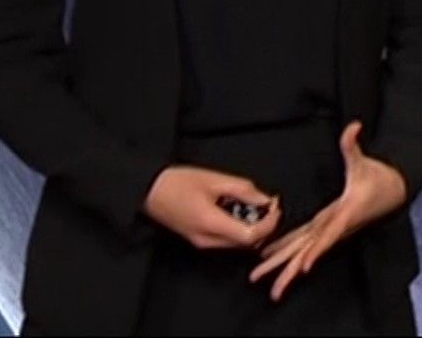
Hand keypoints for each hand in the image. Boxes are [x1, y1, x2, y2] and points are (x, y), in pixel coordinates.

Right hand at [142, 165, 281, 249]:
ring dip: (251, 226)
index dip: (269, 223)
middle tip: (267, 203)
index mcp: (211, 224)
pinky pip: (226, 239)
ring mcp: (201, 242)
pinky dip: (238, 227)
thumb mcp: (215, 179)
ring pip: (237, 242)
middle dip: (263, 224)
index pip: (251, 236)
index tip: (274, 207)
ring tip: (251, 203)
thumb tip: (265, 199)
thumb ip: (243, 190)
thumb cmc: (176, 182)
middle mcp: (206, 239)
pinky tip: (236, 209)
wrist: (147, 190)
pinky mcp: (197, 240)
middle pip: (246, 242)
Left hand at [249, 120, 406, 301]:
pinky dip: (289, 254)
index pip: (329, 235)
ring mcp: (330, 229)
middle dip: (291, 271)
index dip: (316, 251)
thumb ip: (353, 145)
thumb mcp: (364, 161)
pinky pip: (304, 244)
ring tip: (270, 289)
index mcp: (345, 214)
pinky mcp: (327, 228)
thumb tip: (352, 126)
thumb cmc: (380, 178)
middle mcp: (336, 227)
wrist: (395, 190)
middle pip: (310, 253)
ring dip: (287, 270)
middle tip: (273, 290)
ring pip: (305, 253)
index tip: (303, 267)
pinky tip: (273, 259)